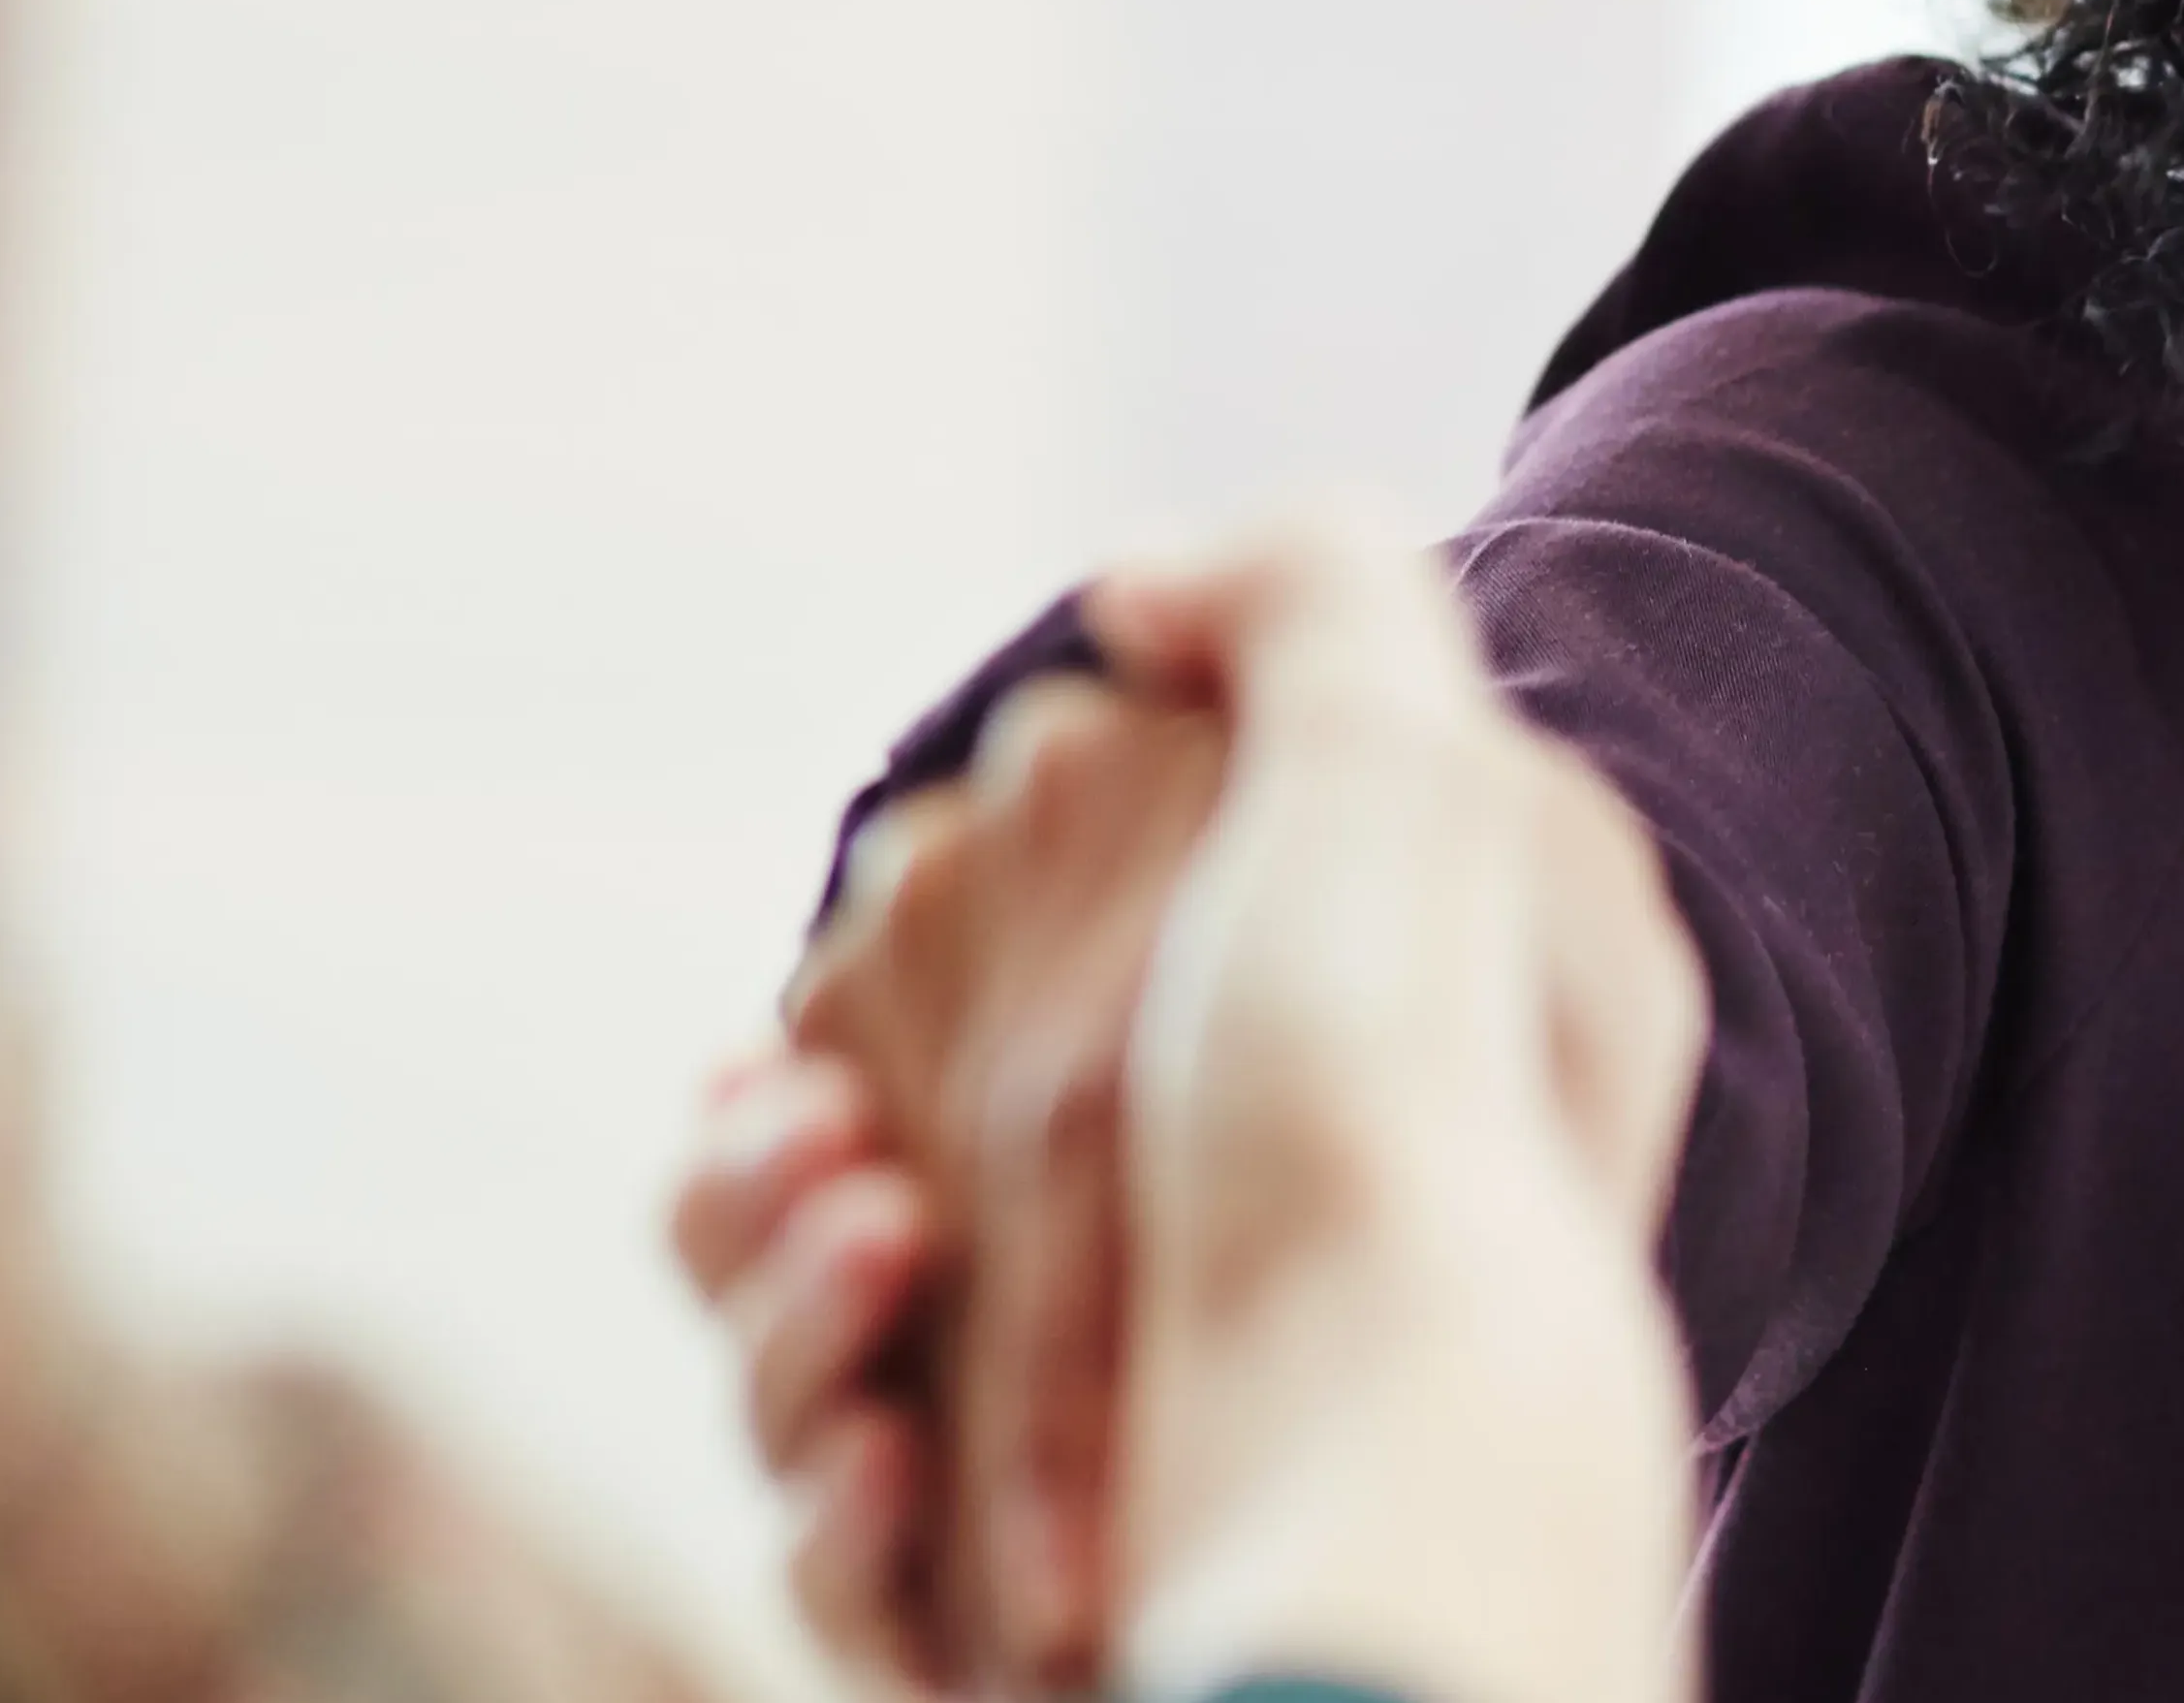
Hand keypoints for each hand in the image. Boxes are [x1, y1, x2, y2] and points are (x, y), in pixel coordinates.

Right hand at [675, 525, 1703, 1702]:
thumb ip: (1300, 600)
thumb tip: (1137, 584)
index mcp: (1221, 1080)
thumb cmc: (1402, 1109)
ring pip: (789, 1359)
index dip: (880, 982)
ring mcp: (1086, 1451)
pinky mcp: (1022, 1614)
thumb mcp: (1414, 774)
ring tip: (869, 1257)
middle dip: (770, 1165)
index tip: (866, 971)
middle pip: (823, 1182)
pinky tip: (879, 1461)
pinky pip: (836, 1556)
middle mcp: (1154, 1269)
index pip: (959, 999)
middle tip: (835, 1153)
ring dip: (769, 1302)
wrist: (1412, 1463)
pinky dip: (826, 1503)